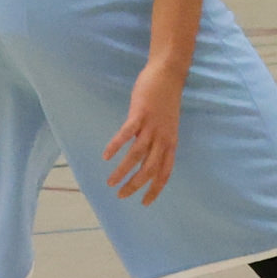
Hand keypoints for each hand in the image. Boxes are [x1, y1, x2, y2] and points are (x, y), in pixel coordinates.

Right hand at [101, 55, 184, 202]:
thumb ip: (157, 141)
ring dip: (122, 171)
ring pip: (136, 156)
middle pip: (149, 170)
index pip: (164, 173)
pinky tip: (106, 155)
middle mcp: (162, 139)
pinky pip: (126, 135)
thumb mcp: (167, 125)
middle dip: (134, 185)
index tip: (144, 203)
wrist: (168, 74)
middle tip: (121, 195)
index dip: (155, 189)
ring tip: (110, 182)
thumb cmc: (165, 99)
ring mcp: (151, 127)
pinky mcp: (140, 114)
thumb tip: (145, 156)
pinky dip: (116, 146)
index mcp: (170, 143)